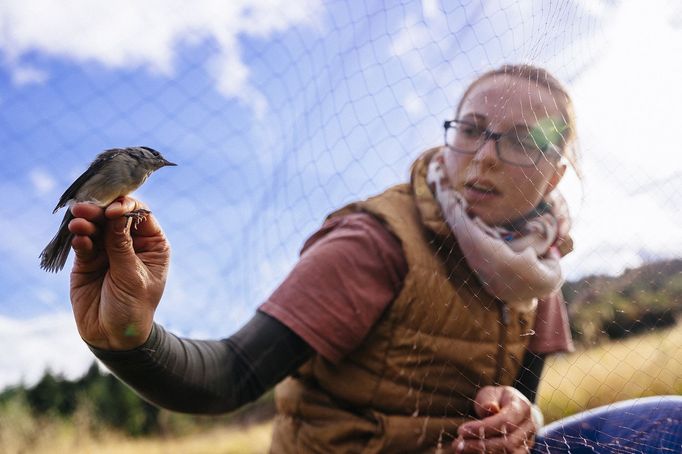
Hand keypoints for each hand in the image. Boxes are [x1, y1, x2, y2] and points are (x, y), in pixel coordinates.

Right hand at [69, 196, 170, 349]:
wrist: (112, 336)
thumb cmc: (133, 308)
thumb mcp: (132, 277)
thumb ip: (121, 247)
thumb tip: (115, 215)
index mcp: (152, 245)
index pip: (140, 215)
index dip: (126, 207)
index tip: (113, 211)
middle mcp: (130, 243)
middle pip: (114, 217)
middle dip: (100, 211)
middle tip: (85, 208)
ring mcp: (108, 250)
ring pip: (96, 227)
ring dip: (87, 222)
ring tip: (78, 221)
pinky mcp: (88, 260)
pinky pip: (83, 243)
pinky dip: (80, 238)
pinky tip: (78, 237)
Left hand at [453, 386, 538, 452]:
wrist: (515, 410)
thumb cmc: (498, 400)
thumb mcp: (491, 394)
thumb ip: (488, 400)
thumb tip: (490, 408)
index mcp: (522, 408)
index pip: (505, 421)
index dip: (483, 428)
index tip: (461, 430)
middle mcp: (529, 427)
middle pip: (508, 443)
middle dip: (481, 445)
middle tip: (458, 445)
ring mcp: (528, 442)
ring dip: (483, 453)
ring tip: (462, 449)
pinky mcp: (521, 452)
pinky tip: (470, 453)